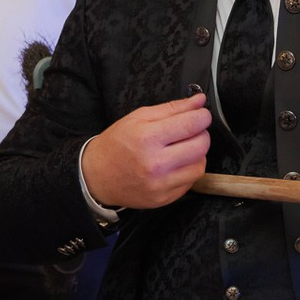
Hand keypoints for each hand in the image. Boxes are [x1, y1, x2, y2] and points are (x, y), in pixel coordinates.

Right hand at [81, 95, 212, 208]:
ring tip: (181, 149)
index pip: (192, 124)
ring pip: (200, 166)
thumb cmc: (117, 144)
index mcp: (147, 138)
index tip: (201, 115)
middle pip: (201, 146)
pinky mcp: (164, 198)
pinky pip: (191, 182)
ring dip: (197, 155)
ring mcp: (160, 184)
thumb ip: (172, 109)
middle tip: (191, 131)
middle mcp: (155, 163)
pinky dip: (188, 171)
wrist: (97, 176)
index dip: (202, 116)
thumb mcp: (138, 118)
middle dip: (201, 134)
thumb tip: (198, 101)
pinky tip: (174, 165)